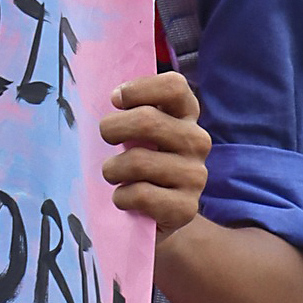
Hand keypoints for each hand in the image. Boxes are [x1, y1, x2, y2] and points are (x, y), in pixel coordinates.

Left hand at [99, 72, 209, 244]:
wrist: (157, 217)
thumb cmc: (140, 163)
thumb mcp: (138, 132)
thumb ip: (131, 111)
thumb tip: (115, 98)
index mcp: (187, 114)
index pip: (174, 86)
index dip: (139, 89)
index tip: (116, 100)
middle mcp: (197, 141)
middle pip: (147, 120)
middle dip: (112, 128)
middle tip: (105, 139)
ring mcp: (195, 175)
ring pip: (137, 161)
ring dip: (112, 169)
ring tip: (114, 175)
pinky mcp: (186, 207)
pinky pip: (140, 194)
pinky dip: (121, 197)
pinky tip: (124, 198)